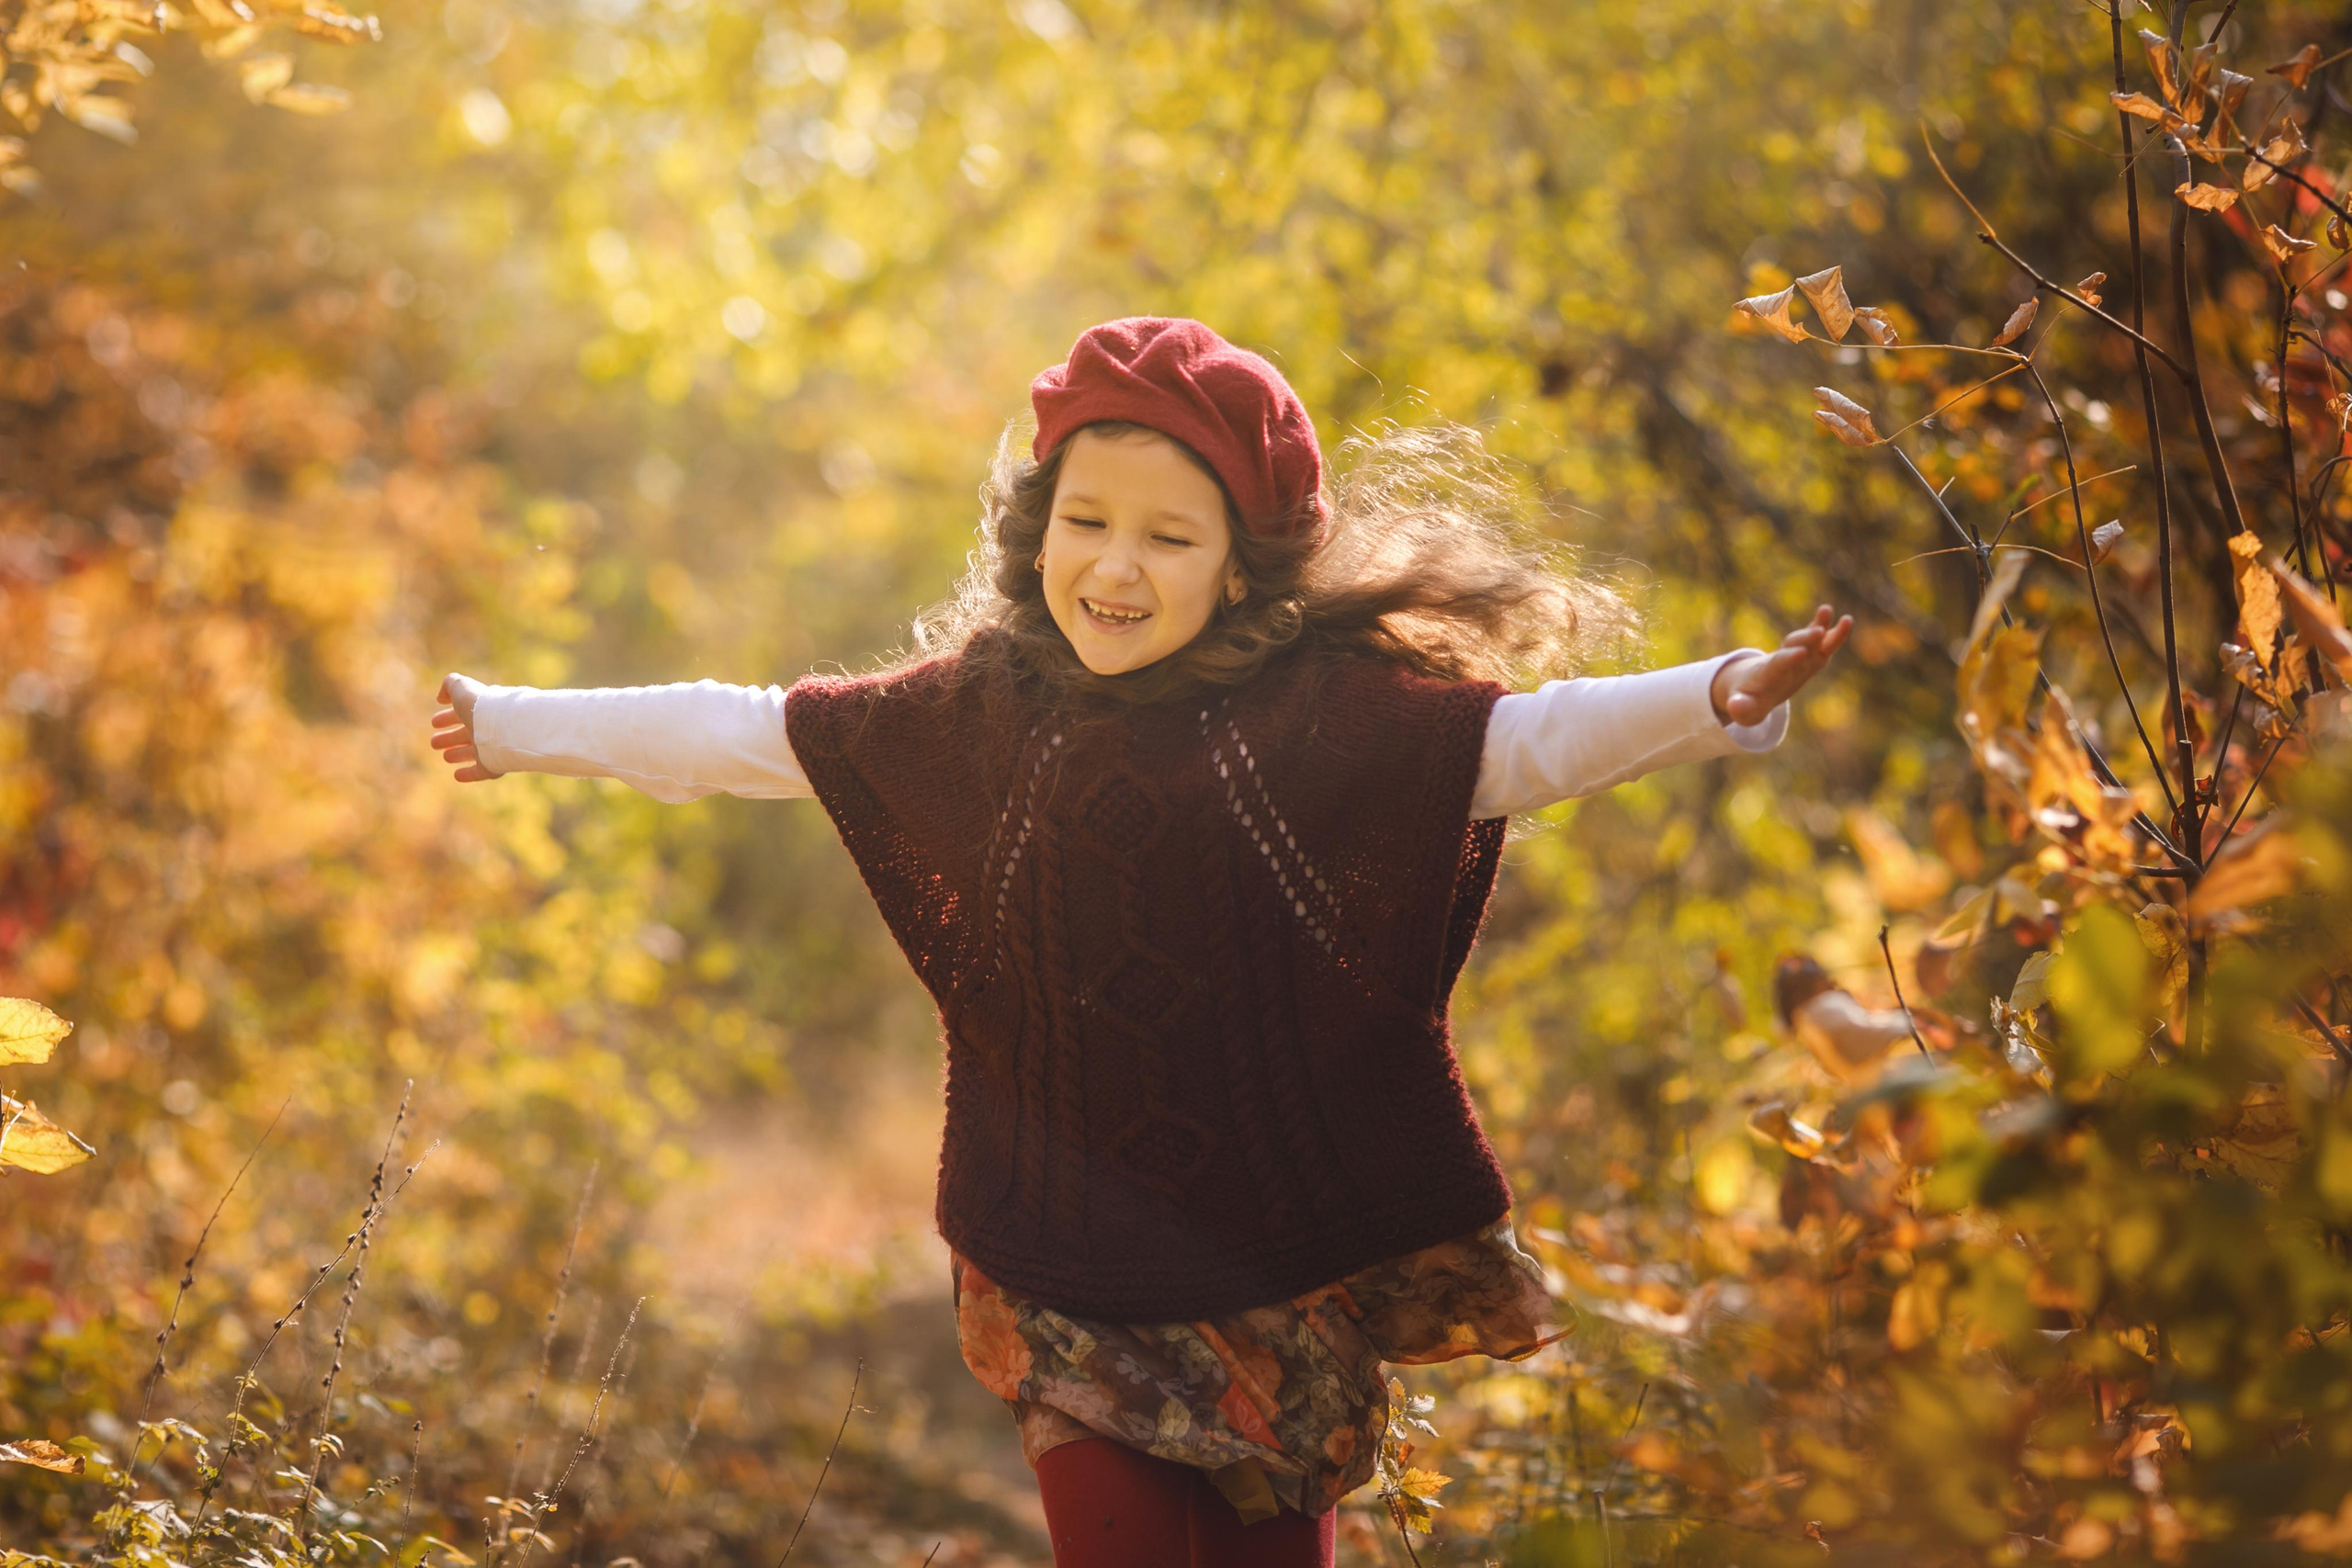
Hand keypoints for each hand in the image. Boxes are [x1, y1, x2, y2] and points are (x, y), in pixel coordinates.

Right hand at [431, 673, 501, 781]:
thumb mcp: (462, 688)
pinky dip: (468, 774)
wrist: (503, 726)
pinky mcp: (492, 766)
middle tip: (434, 742)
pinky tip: (456, 775)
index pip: (461, 714)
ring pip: (472, 752)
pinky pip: (479, 771)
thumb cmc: (480, 706)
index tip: (434, 722)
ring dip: (458, 754)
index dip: (447, 717)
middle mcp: (485, 729)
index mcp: (479, 711)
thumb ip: (450, 685)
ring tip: (446, 756)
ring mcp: (490, 748)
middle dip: (450, 737)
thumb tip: (441, 697)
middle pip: (466, 734)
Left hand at [1710, 606, 1852, 725]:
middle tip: (1817, 631)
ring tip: (1827, 610)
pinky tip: (1846, 621)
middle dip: (1805, 639)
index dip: (1788, 658)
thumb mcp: (1744, 709)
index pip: (1778, 664)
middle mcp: (1783, 660)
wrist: (1753, 686)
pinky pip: (1822, 644)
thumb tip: (1734, 707)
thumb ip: (1740, 708)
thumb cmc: (1749, 700)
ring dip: (1818, 626)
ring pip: (1809, 640)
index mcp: (1767, 673)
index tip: (1799, 653)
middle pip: (1793, 646)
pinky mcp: (1809, 658)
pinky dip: (1833, 634)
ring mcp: (1797, 657)